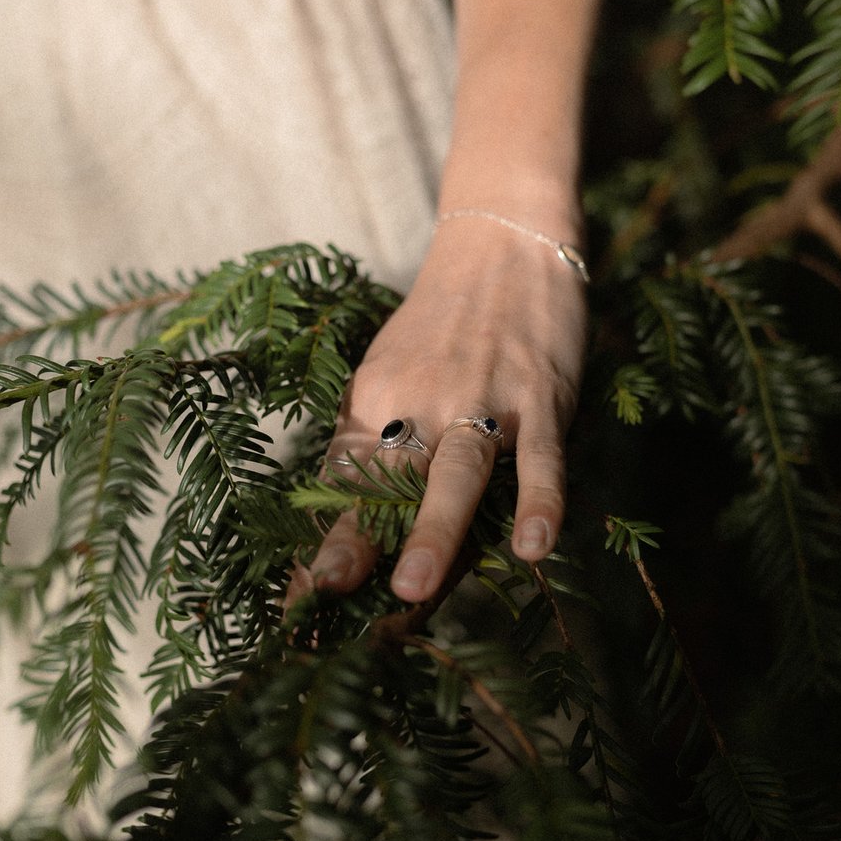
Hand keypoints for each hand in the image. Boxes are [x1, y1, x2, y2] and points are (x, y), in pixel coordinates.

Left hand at [305, 218, 588, 603]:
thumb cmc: (442, 325)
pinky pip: (540, 457)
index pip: (342, 482)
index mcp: (374, 400)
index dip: (323, 541)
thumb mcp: (391, 375)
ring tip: (413, 591)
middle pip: (388, 481)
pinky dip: (539, 502)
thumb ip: (377, 442)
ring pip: (456, 473)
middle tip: (335, 596)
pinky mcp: (540, 396)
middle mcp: (419, 400)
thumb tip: (350, 523)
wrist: (504, 241)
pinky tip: (534, 548)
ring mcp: (482, 398)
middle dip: (360, 540)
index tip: (301, 599)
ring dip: (433, 532)